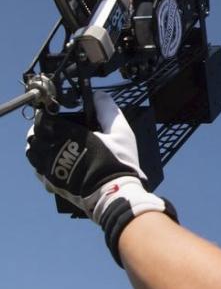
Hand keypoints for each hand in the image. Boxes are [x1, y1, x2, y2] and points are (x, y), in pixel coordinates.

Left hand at [26, 91, 145, 218]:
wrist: (114, 193)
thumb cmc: (118, 162)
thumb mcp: (120, 131)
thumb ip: (108, 110)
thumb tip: (99, 95)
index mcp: (68, 136)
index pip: (44, 120)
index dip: (48, 115)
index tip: (56, 112)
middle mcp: (54, 152)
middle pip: (35, 136)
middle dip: (42, 129)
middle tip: (55, 126)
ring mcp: (50, 169)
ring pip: (33, 153)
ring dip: (40, 145)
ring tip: (52, 142)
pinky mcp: (52, 183)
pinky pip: (38, 170)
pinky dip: (42, 162)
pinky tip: (55, 160)